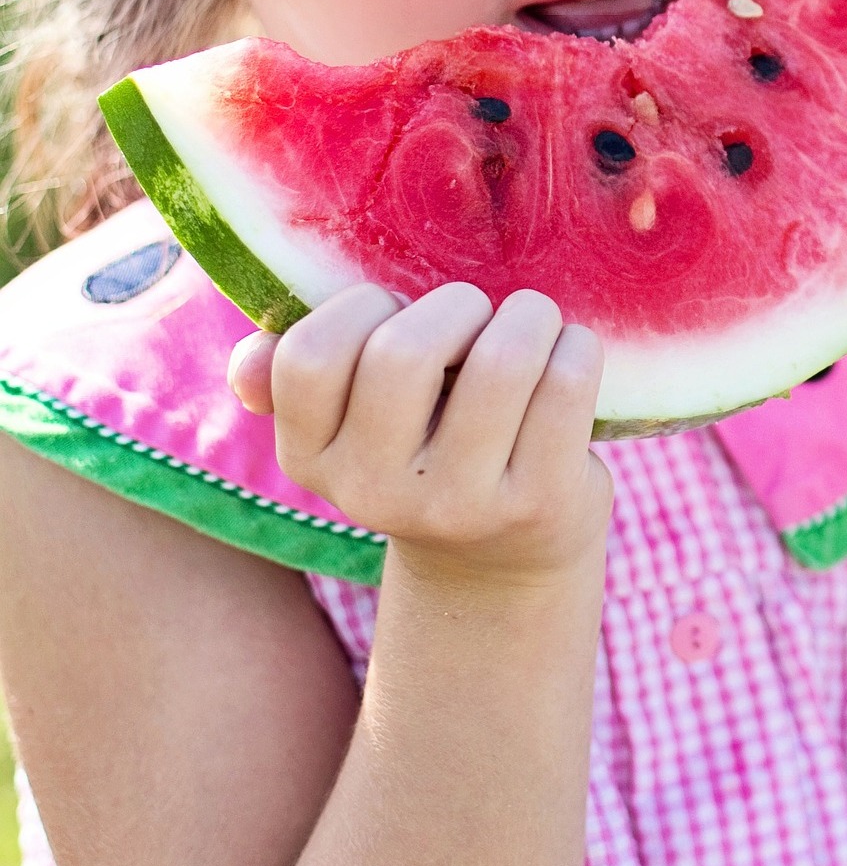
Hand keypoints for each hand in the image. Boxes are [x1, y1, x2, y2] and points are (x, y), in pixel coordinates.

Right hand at [226, 283, 611, 592]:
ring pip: (501, 362)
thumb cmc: (426, 452)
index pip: (309, 357)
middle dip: (455, 305)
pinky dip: (577, 348)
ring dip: (528, 316)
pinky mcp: (540, 504)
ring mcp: (461, 505)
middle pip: (404, 353)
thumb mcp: (353, 429)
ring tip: (533, 324)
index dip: (361, 307)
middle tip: (479, 315)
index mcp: (312, 459)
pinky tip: (571, 354)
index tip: (398, 311)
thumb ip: (297, 381)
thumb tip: (249, 362)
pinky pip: (566, 387)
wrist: (502, 560)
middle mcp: (376, 493)